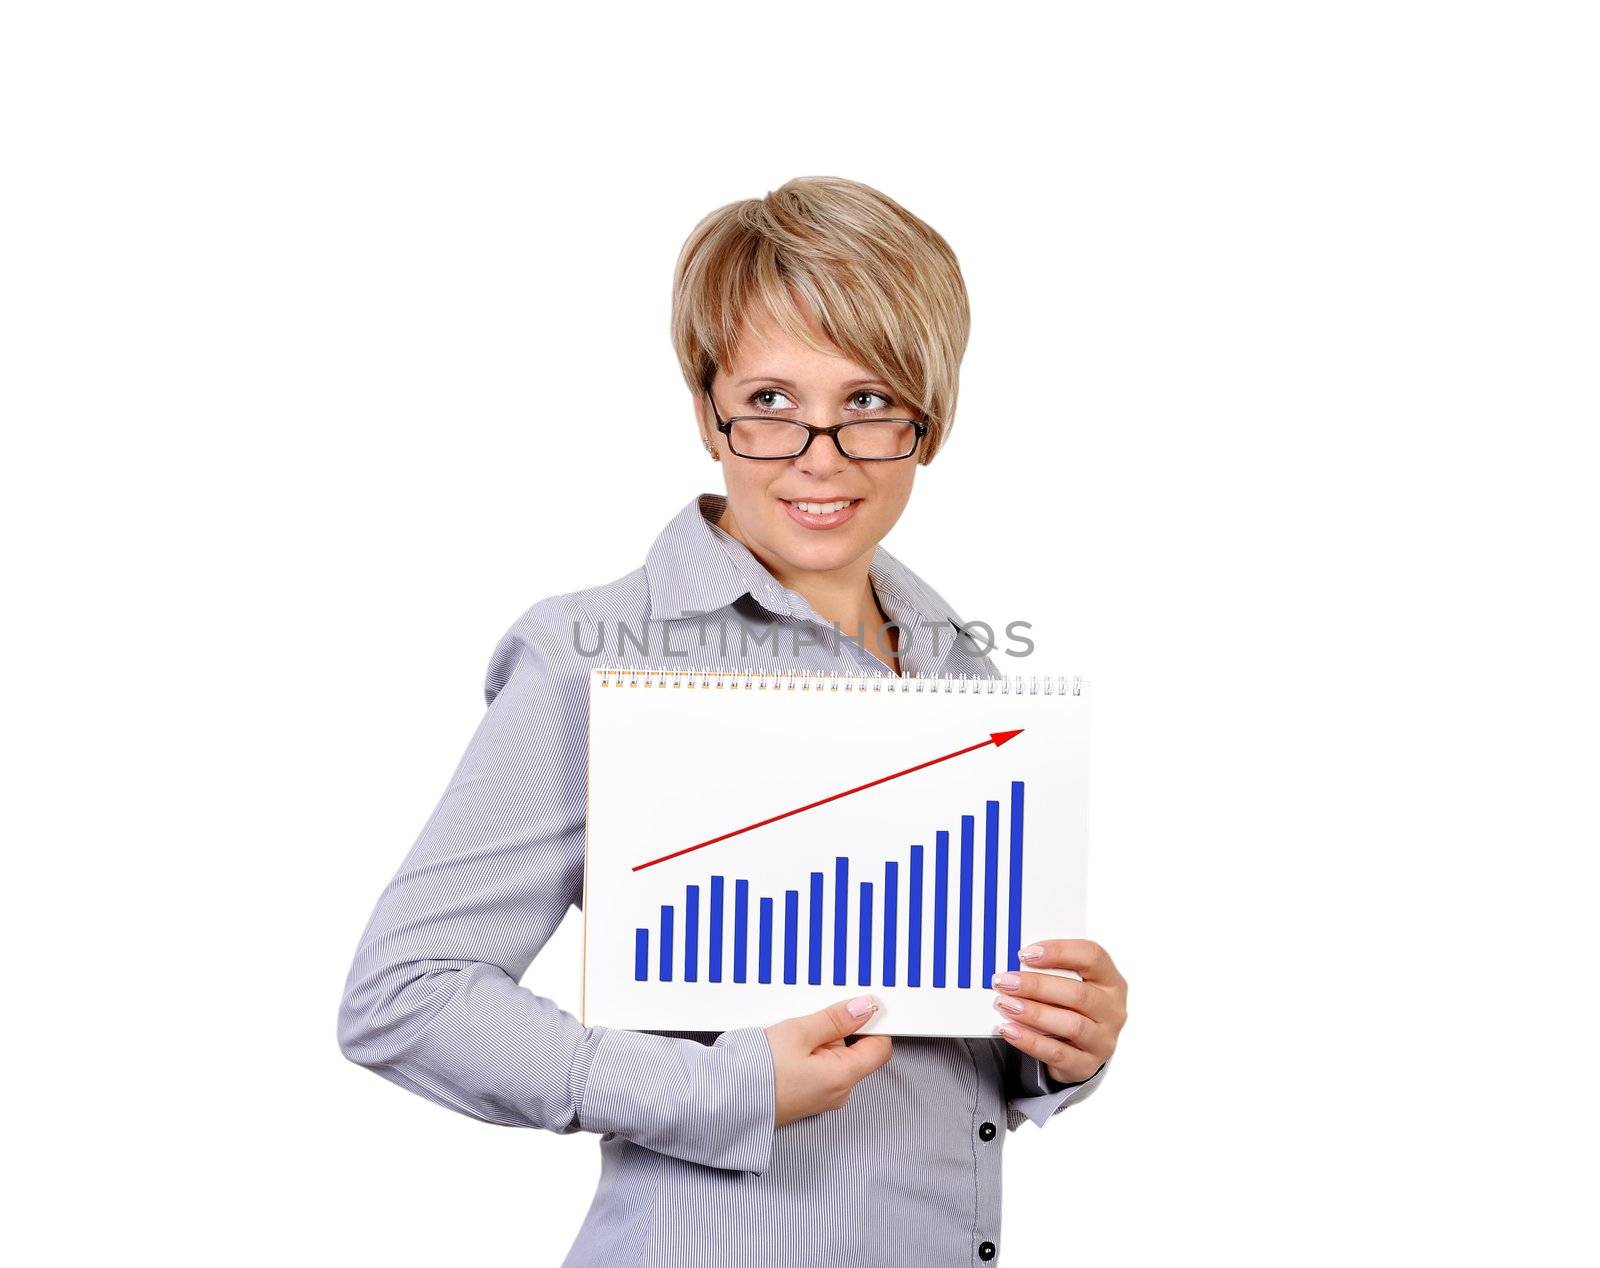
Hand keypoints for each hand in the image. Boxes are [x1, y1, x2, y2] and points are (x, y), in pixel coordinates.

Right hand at [765, 995, 892, 1127]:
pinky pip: (817, 1070)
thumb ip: (836, 1019)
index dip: (873, 1024)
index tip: (859, 1006)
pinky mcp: (805, 1098)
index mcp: (843, 1077)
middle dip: (838, 1031)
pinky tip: (787, 1049)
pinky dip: (808, 1055)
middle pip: (854, 1051)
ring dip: (819, 1042)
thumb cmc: (758, 1072)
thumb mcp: (800, 1032)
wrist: (725, 1100)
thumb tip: (864, 1008)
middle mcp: (837, 1093)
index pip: (879, 1047)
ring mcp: (821, 1097)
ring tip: (793, 1036)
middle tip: (812, 1021)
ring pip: (833, 1059)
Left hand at [992, 939, 1126, 1084]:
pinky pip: (1057, 1053)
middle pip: (1078, 994)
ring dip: (1034, 1013)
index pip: (1092, 957)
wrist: (1079, 1053)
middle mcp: (1112, 1010)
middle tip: (1006, 981)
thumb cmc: (1070, 1009)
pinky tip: (1009, 1030)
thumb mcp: (1068, 986)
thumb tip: (1015, 965)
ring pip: (1071, 1025)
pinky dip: (1030, 1041)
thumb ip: (1050, 973)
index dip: (1059, 951)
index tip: (1026, 953)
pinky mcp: (1086, 1065)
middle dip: (1037, 986)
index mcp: (1110, 981)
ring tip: (1005, 1005)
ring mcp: (1102, 1040)